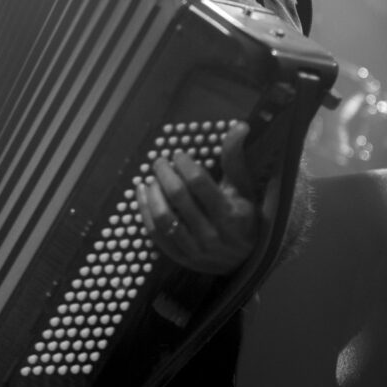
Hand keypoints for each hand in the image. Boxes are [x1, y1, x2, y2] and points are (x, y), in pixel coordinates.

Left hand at [135, 122, 257, 274]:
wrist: (243, 261)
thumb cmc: (243, 217)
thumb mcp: (243, 188)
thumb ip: (235, 158)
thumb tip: (240, 125)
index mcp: (231, 215)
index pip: (199, 182)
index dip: (184, 164)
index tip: (178, 155)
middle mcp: (213, 235)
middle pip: (179, 197)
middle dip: (165, 174)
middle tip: (159, 162)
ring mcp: (196, 250)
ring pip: (164, 217)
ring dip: (153, 193)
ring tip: (151, 179)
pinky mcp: (181, 258)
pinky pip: (156, 234)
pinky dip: (145, 211)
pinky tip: (142, 193)